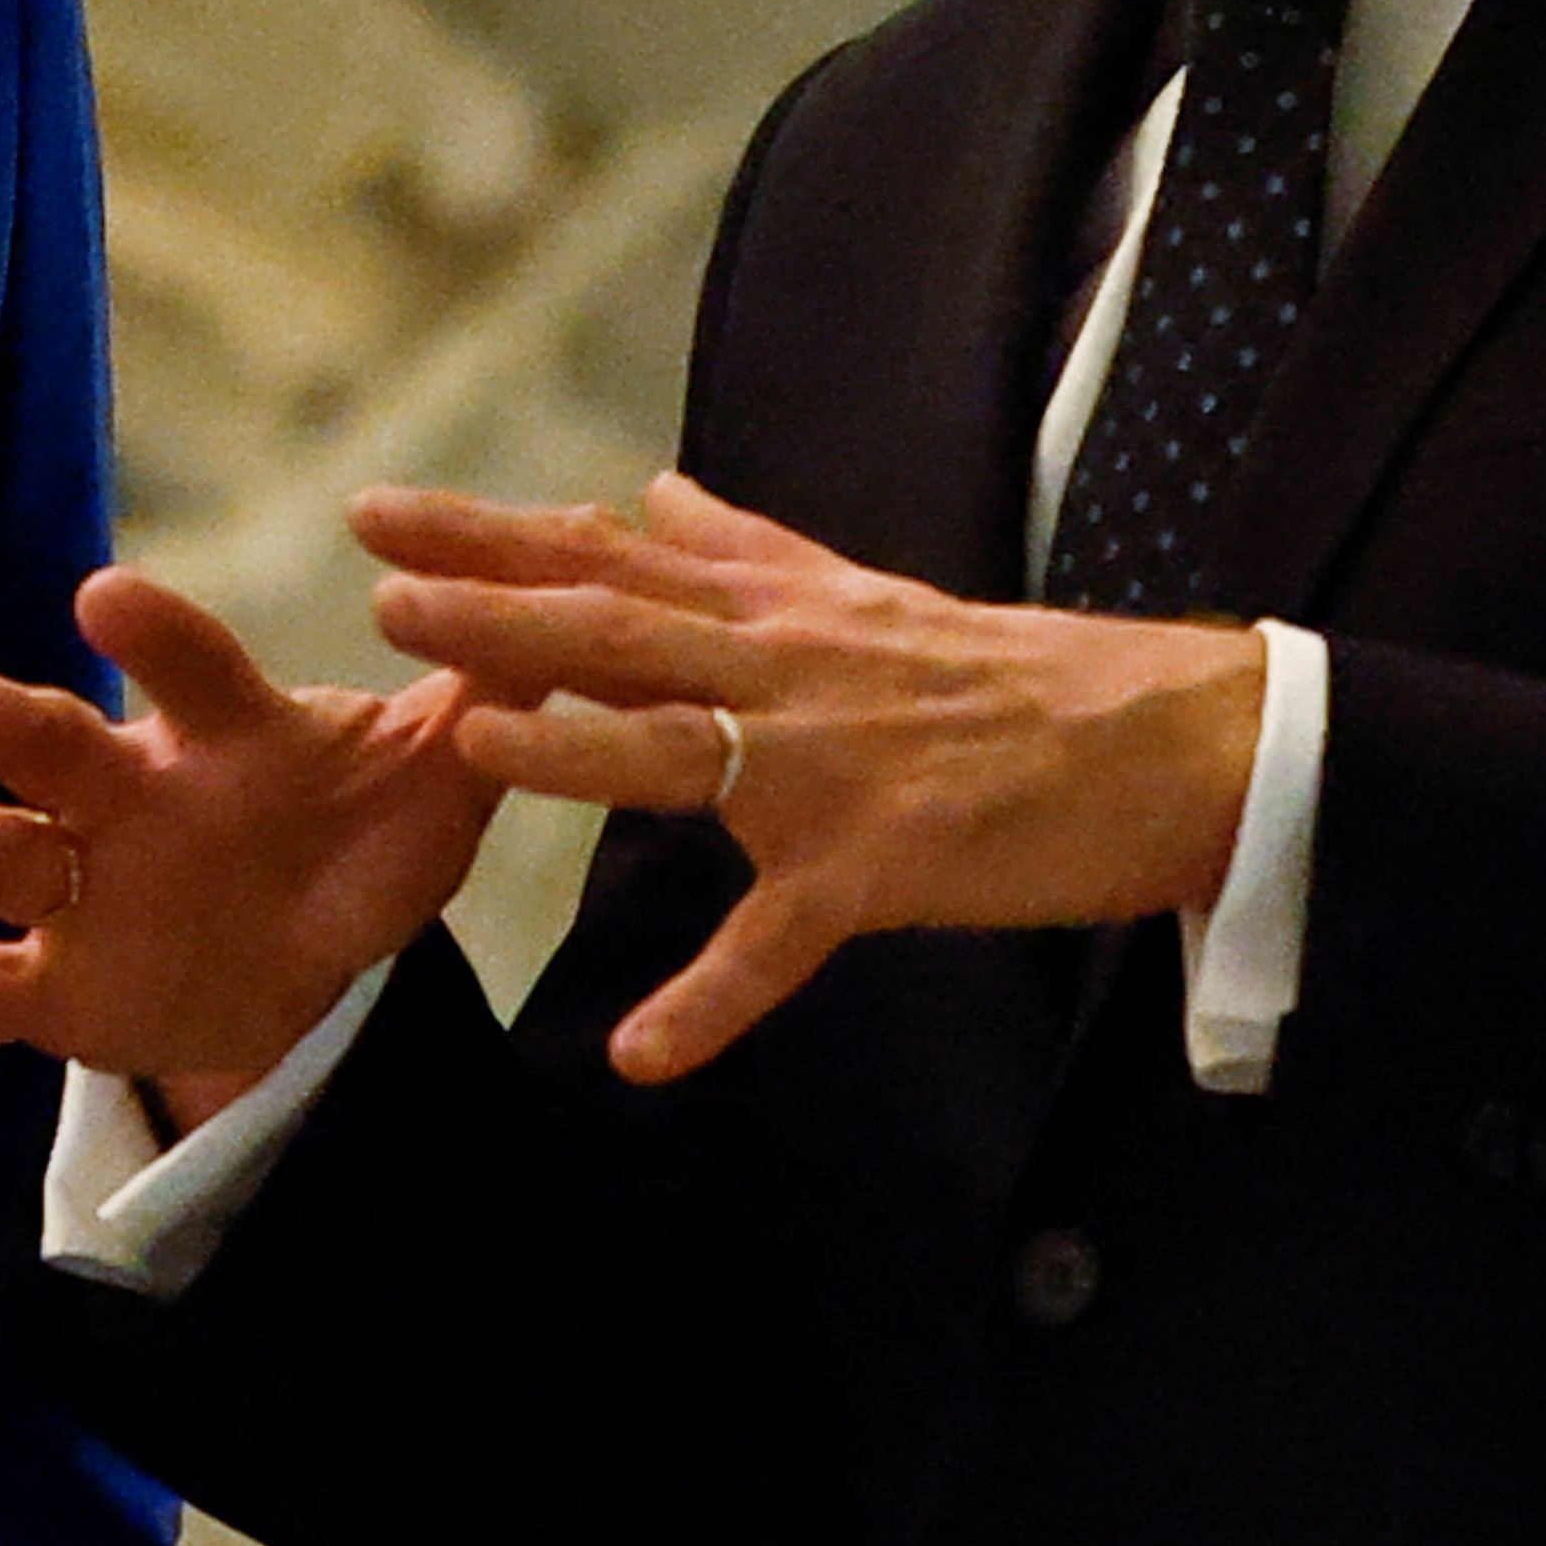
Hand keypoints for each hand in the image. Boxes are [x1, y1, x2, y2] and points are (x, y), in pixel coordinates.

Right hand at [0, 564, 510, 1124]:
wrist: (303, 960)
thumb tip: (579, 606)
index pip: (185, 670)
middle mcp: (130, 795)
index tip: (107, 601)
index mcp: (220, 735)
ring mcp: (80, 889)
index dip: (150, 638)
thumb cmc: (360, 838)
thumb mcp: (432, 782)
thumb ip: (488, 706)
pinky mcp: (52, 983)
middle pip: (51, 746)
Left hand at [356, 470, 1265, 1086]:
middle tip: (381, 585)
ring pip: (681, 753)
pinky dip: (710, 1003)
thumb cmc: (1013, 671)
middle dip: (495, 609)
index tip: (386, 508)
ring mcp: (826, 771)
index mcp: (775, 609)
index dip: (491, 537)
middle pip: (620, 631)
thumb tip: (646, 490)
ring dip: (573, 749)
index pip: (608, 560)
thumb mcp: (863, 590)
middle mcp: (786, 671)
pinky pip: (779, 946)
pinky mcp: (877, 869)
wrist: (1164, 736)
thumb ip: (743, 548)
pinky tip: (640, 1055)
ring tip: (469, 740)